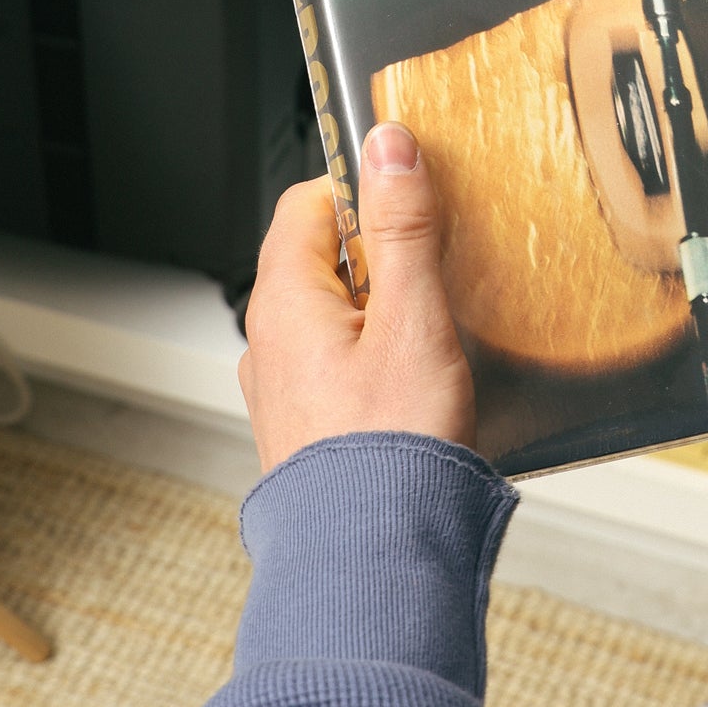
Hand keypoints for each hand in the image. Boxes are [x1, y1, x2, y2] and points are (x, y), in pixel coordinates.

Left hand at [240, 122, 475, 472]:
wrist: (375, 561)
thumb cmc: (392, 452)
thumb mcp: (413, 320)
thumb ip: (403, 227)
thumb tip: (389, 146)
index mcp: (282, 303)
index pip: (307, 203)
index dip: (363, 190)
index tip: (414, 198)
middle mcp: (269, 344)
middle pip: (323, 258)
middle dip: (384, 255)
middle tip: (438, 274)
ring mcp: (284, 391)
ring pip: (335, 315)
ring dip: (386, 310)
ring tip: (437, 335)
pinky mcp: (308, 430)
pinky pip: (340, 365)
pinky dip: (379, 356)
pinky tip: (421, 384)